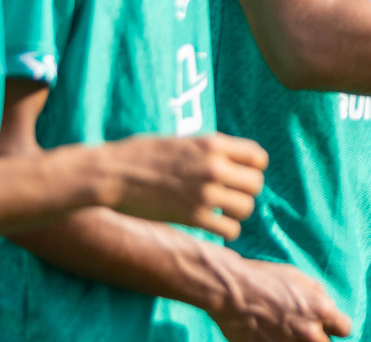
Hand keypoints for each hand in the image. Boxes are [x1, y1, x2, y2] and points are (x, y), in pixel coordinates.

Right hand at [98, 134, 267, 239]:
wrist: (112, 173)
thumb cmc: (142, 154)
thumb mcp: (182, 140)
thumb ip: (209, 149)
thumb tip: (230, 159)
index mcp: (213, 143)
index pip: (259, 157)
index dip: (253, 168)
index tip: (240, 174)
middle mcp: (214, 166)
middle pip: (256, 184)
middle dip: (246, 191)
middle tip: (230, 195)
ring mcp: (205, 192)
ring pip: (247, 207)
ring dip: (237, 212)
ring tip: (223, 211)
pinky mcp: (193, 216)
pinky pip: (230, 229)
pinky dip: (227, 230)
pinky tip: (215, 226)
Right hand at [209, 257, 351, 341]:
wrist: (230, 292)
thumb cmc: (264, 280)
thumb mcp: (299, 278)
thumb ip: (319, 296)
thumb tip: (329, 309)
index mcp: (322, 310)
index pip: (345, 329)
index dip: (336, 325)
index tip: (327, 325)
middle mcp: (309, 333)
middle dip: (318, 337)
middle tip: (302, 328)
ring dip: (299, 341)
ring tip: (284, 331)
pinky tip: (271, 335)